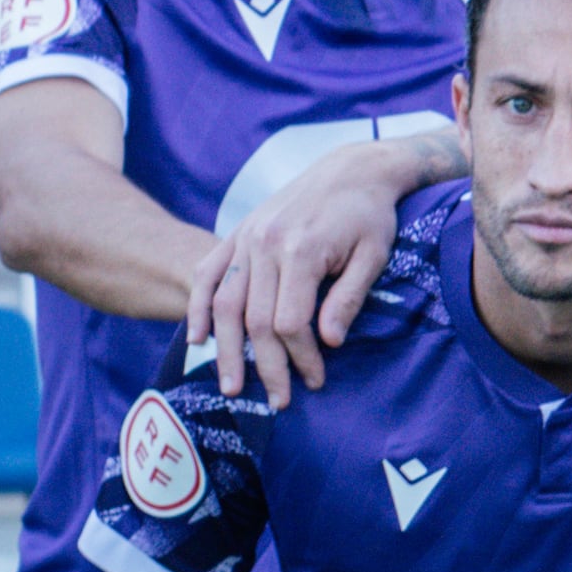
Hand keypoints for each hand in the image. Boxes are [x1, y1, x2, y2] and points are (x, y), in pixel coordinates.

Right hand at [193, 134, 450, 397]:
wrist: (351, 170)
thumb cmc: (368, 215)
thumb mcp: (374, 255)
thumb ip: (349, 298)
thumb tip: (329, 342)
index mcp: (300, 250)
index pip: (289, 321)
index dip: (300, 356)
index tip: (315, 379)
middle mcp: (264, 244)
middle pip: (254, 320)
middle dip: (266, 365)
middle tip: (278, 401)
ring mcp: (245, 238)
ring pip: (224, 303)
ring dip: (225, 350)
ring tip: (231, 387)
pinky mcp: (237, 234)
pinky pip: (207, 274)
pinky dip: (199, 307)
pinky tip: (198, 339)